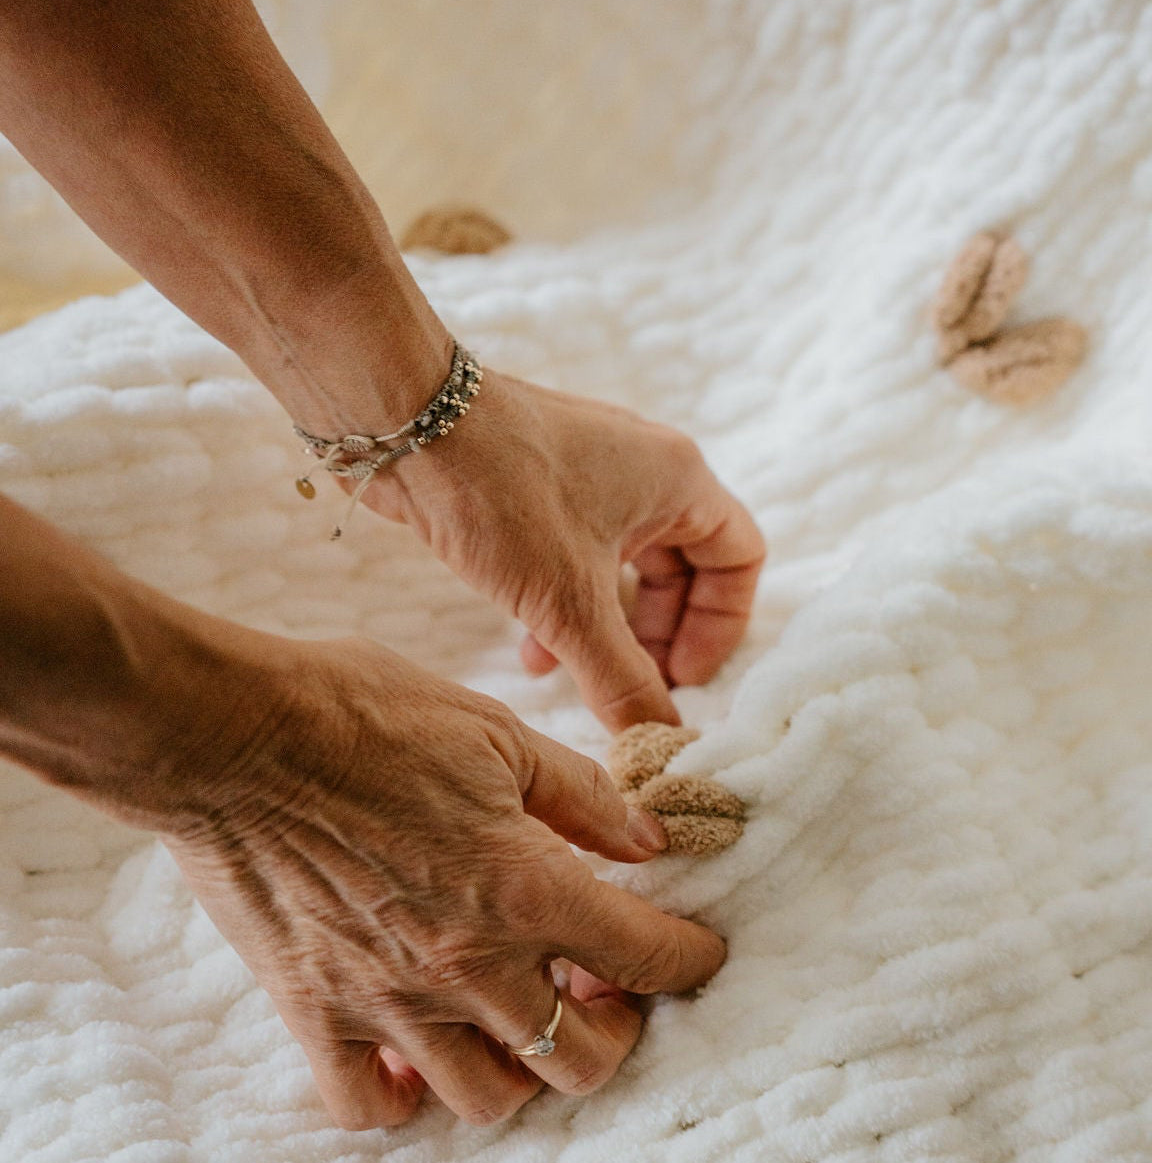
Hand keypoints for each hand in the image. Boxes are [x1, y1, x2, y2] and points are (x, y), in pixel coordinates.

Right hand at [151, 635, 725, 1129]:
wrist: (233, 734)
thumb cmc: (366, 717)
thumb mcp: (497, 733)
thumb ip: (583, 798)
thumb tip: (647, 837)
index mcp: (524, 888)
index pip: (643, 955)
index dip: (690, 960)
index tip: (702, 953)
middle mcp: (466, 965)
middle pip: (578, 1058)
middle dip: (617, 1028)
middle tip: (609, 985)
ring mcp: (388, 1002)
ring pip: (488, 1096)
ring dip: (525, 1066)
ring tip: (524, 1014)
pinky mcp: (315, 1012)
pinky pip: (369, 1105)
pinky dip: (405, 1096)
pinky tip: (420, 1054)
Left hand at [363, 368, 765, 731]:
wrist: (401, 422)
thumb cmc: (501, 494)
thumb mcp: (569, 603)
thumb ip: (620, 677)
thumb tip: (658, 739)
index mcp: (678, 480)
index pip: (739, 558)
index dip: (719, 626)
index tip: (683, 677)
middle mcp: (643, 468)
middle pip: (680, 568)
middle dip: (656, 636)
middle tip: (633, 688)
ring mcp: (588, 470)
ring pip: (621, 565)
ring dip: (604, 628)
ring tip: (569, 678)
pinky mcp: (538, 481)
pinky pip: (574, 553)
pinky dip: (564, 603)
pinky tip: (526, 649)